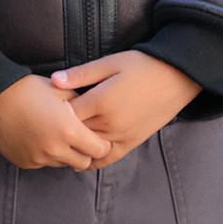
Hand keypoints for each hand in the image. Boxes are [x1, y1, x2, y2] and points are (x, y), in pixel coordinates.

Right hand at [0, 75, 111, 170]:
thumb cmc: (28, 89)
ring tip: (56, 137)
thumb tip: (97, 118)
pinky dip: (46, 155)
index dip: (102, 144)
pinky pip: (43, 164)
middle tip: (79, 139)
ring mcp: (38, 158)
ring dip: (65, 154)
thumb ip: (84, 108)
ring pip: (63, 164)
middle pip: (84, 163)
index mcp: (69, 131)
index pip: (100, 150)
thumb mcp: (62, 92)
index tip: (97, 137)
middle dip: (85, 152)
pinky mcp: (24, 162)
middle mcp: (55, 149)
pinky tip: (38, 139)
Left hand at [56, 51, 199, 167]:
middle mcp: (110, 123)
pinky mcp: (133, 142)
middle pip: (74, 134)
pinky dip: (93, 160)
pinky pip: (109, 158)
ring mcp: (122, 135)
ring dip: (74, 146)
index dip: (52, 112)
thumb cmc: (143, 66)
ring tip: (59, 142)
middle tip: (46, 127)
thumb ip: (81, 74)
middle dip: (60, 130)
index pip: (65, 115)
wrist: (179, 77)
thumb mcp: (110, 63)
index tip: (44, 108)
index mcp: (101, 102)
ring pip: (88, 148)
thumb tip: (53, 80)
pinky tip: (80, 159)